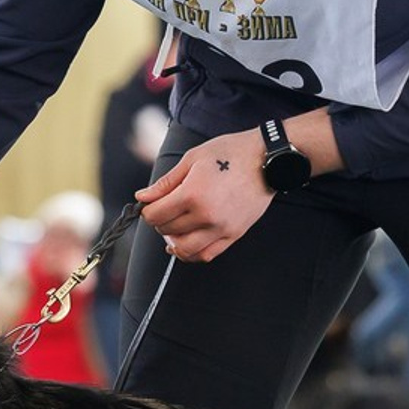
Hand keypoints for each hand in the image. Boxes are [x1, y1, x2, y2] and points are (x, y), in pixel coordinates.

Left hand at [136, 128, 271, 263]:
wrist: (266, 160)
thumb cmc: (231, 153)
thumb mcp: (193, 159)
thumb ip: (165, 183)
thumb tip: (142, 198)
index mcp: (192, 194)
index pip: (155, 215)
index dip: (147, 210)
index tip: (150, 205)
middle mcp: (206, 216)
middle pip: (167, 231)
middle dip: (160, 222)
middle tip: (164, 210)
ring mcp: (220, 228)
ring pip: (184, 249)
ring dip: (172, 241)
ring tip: (173, 229)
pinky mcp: (233, 235)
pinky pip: (206, 255)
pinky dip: (191, 253)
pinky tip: (185, 244)